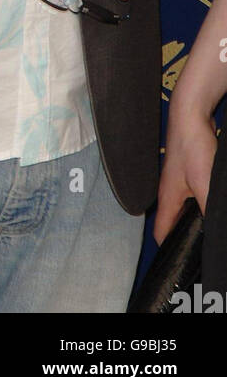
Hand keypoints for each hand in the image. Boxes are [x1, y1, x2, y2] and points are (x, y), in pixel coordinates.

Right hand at [154, 104, 216, 242]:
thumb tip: (214, 234)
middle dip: (185, 236)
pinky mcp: (189, 172)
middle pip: (173, 223)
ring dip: (195, 220)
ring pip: (185, 209)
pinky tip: (214, 204)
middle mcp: (170, 192)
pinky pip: (194, 196)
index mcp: (167, 198)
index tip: (182, 262)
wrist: (191, 115)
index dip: (169, 249)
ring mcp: (179, 181)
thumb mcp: (204, 184)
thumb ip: (209, 210)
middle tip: (201, 248)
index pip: (161, 233)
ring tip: (209, 229)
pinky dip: (202, 205)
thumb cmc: (192, 147)